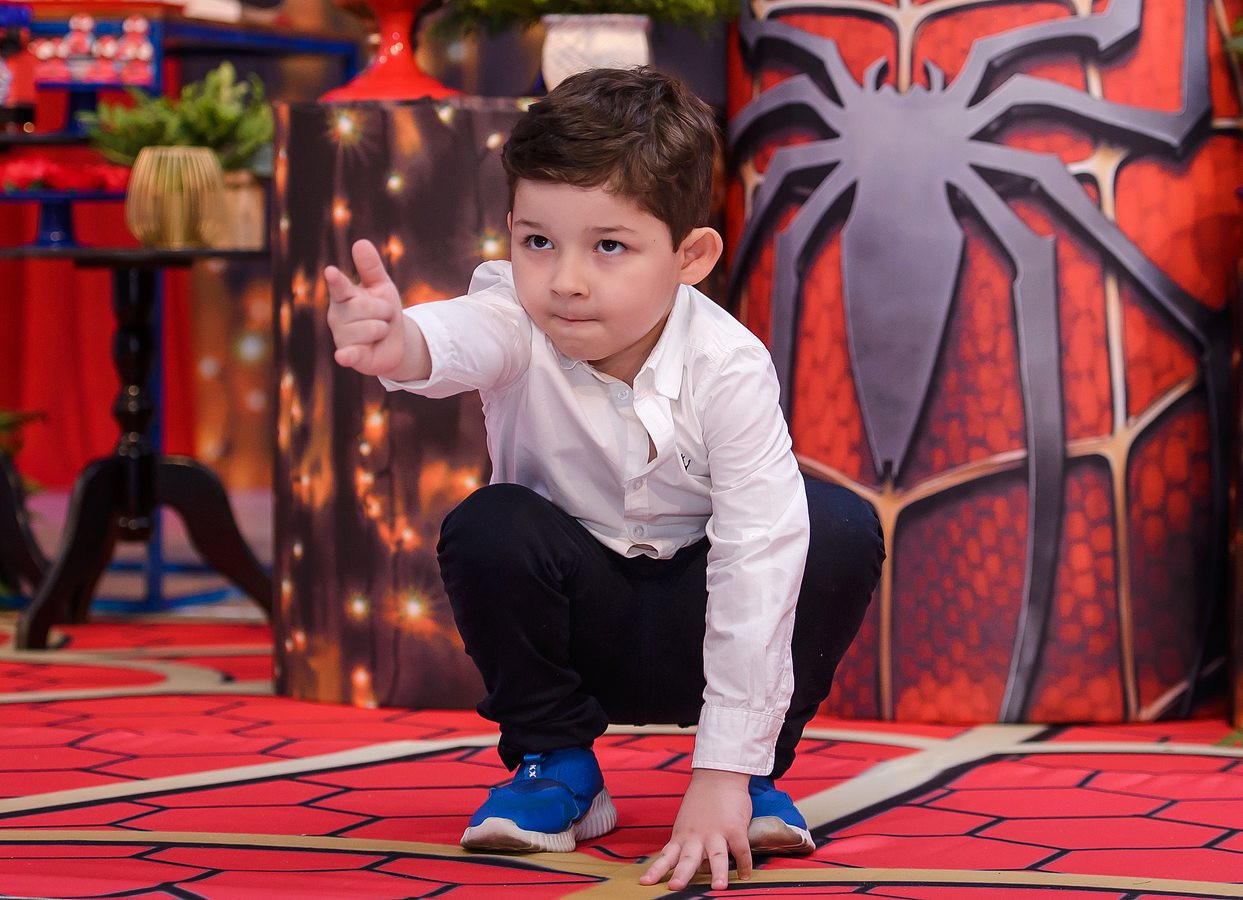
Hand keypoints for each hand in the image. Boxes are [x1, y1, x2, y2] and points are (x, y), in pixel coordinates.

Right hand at [325, 239, 408, 376]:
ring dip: (383, 329)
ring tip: (379, 332)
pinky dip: (348, 356)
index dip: (337, 280)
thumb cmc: (383, 311)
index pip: (339, 287)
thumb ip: (371, 267)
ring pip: (370, 328)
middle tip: (384, 316)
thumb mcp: (381, 286)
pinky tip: (343, 356)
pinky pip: (350, 355)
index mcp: (343, 296)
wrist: (393, 342)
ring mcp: (342, 337)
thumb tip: (360, 242)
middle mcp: (338, 316)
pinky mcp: (350, 357)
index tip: (331, 272)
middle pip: (366, 307)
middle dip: (385, 311)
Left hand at [639, 768, 751, 890]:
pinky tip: (745, 876)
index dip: (656, 870)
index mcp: (682, 835)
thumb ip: (688, 842)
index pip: (666, 856)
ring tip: (718, 887)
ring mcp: (716, 832)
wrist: (718, 774)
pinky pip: (741, 850)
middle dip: (681, 874)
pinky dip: (744, 864)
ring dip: (718, 872)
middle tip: (675, 887)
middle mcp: (696, 836)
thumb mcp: (687, 821)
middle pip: (687, 859)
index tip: (645, 883)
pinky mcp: (734, 828)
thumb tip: (694, 865)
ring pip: (716, 856)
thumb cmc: (703, 799)